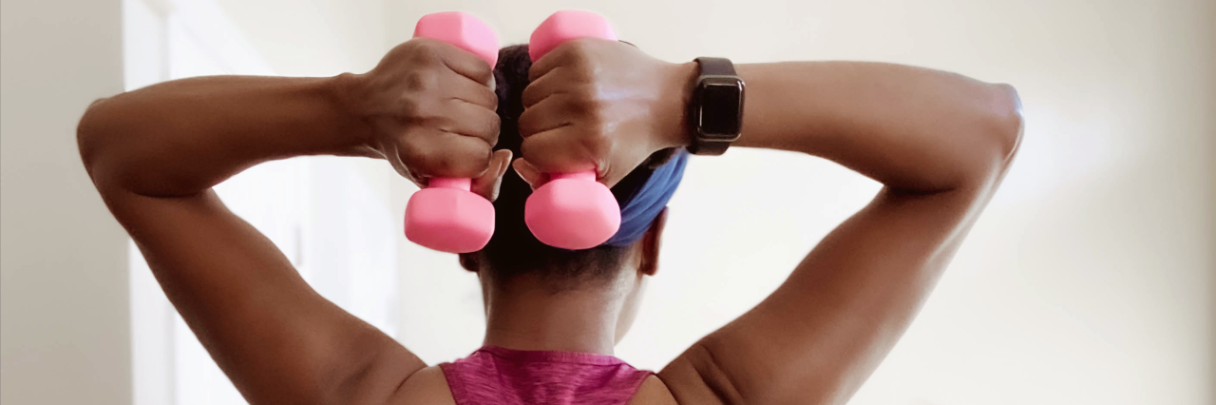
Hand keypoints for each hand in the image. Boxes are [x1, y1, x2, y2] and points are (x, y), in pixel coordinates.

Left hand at [345, 38, 509, 199]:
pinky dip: (479, 79)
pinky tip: (462, 86)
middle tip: (460, 129)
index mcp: (421, 149)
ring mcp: (427, 79)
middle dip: (482, 130)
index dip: (479, 157)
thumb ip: (475, 186)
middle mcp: (423, 113)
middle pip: (490, 125)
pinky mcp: (432, 53)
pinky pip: (483, 69)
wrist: (363, 108)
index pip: (481, 157)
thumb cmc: (401, 145)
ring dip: (481, 104)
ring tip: (460, 106)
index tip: (464, 154)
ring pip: (489, 97)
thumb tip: (506, 157)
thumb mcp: (432, 179)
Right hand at [514, 39, 693, 187]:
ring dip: (540, 104)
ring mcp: (580, 74)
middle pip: (527, 122)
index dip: (540, 155)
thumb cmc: (633, 141)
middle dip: (539, 130)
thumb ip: (557, 183)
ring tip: (564, 107)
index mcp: (589, 141)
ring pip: (528, 94)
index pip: (532, 151)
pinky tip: (564, 86)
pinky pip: (537, 68)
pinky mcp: (577, 50)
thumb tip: (518, 165)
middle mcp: (584, 105)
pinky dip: (544, 79)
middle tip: (562, 129)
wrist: (665, 99)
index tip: (555, 151)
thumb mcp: (604, 176)